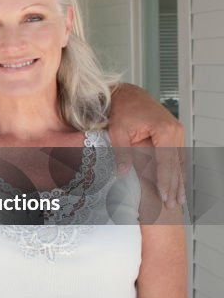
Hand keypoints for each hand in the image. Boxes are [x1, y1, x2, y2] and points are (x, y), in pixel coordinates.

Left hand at [108, 84, 185, 207]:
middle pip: (176, 164)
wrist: (128, 93)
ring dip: (179, 180)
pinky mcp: (174, 132)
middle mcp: (176, 131)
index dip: (165, 182)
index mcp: (165, 130)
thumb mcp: (117, 131)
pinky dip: (177, 169)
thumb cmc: (122, 108)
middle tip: (174, 204)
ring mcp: (177, 131)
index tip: (165, 198)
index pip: (166, 163)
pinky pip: (177, 154)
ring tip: (179, 199)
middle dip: (175, 186)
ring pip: (180, 161)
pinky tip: (178, 182)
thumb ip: (121, 152)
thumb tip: (122, 173)